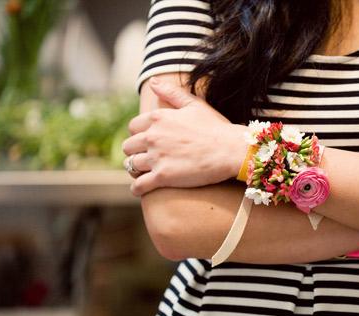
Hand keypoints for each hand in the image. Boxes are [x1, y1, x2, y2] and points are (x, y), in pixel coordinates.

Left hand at [122, 78, 247, 195]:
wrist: (230, 150)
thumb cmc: (216, 127)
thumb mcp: (194, 105)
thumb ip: (172, 92)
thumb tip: (154, 82)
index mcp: (158, 118)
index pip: (133, 127)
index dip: (139, 134)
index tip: (148, 141)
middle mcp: (152, 136)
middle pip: (128, 146)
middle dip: (136, 152)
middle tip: (146, 158)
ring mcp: (156, 157)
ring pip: (131, 165)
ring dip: (136, 169)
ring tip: (145, 173)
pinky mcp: (162, 177)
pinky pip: (138, 185)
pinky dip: (137, 188)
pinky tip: (141, 190)